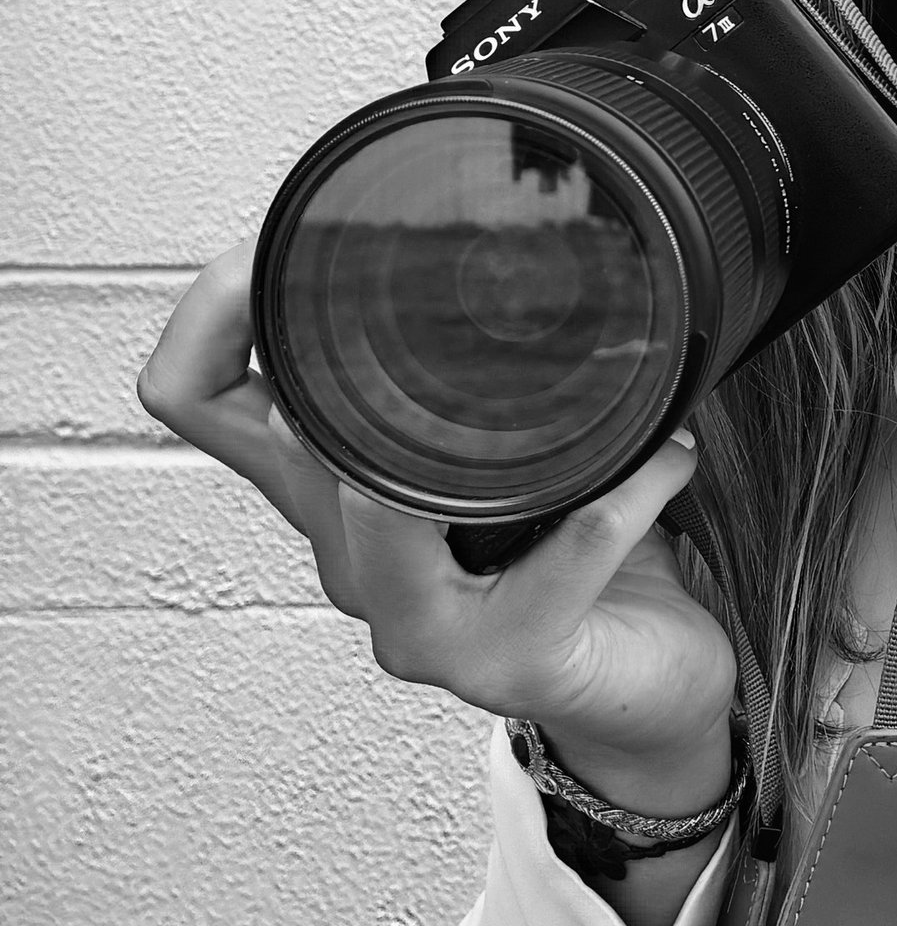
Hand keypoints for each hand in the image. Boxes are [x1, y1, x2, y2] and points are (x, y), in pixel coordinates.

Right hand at [137, 246, 736, 809]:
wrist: (642, 688)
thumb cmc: (576, 566)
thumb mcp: (492, 459)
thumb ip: (463, 382)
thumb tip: (490, 245)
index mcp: (333, 497)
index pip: (197, 398)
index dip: (213, 310)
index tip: (288, 237)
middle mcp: (354, 562)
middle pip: (283, 442)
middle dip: (348, 353)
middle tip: (440, 280)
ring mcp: (420, 626)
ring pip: (382, 509)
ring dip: (471, 436)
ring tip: (582, 386)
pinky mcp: (508, 660)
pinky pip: (568, 550)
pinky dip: (632, 488)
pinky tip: (670, 456)